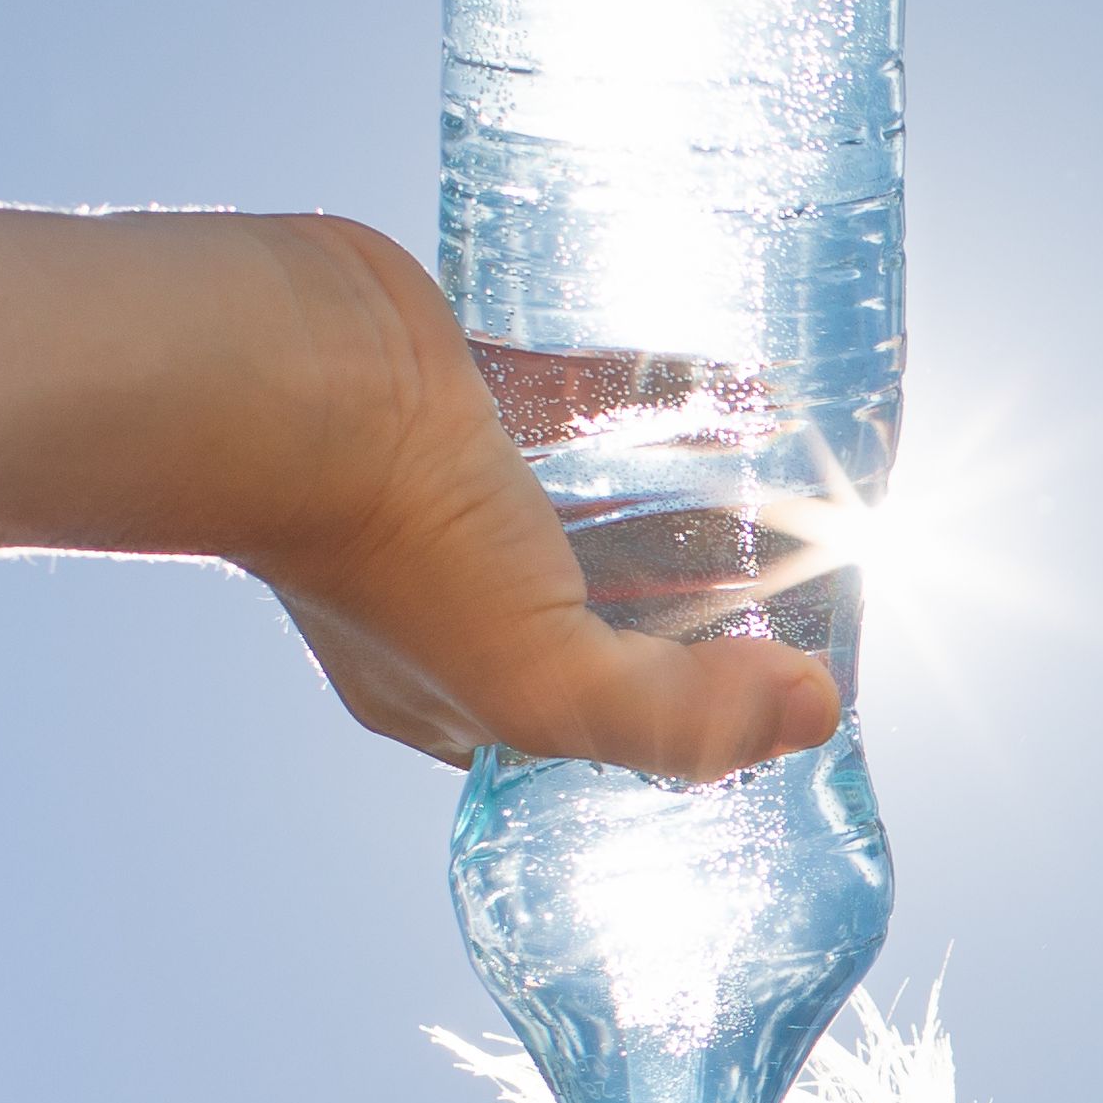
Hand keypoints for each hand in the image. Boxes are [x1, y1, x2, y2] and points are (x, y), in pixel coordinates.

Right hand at [249, 222, 839, 781]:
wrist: (283, 372)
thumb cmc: (393, 541)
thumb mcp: (545, 683)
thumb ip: (681, 716)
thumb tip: (812, 711)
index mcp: (452, 691)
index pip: (591, 731)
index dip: (686, 718)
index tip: (786, 680)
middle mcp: (446, 595)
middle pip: (606, 615)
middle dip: (701, 603)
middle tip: (819, 569)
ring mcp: (451, 490)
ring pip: (599, 504)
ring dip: (685, 496)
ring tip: (794, 477)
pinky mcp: (465, 387)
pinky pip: (581, 395)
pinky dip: (656, 391)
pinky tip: (738, 381)